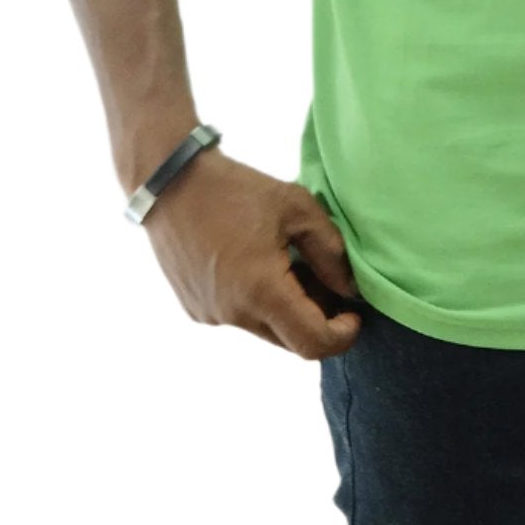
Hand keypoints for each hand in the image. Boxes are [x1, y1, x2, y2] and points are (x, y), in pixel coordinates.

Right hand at [142, 148, 363, 359]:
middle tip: (328, 282)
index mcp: (261, 290)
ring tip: (292, 265)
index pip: (312, 343)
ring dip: (287, 310)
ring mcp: (210, 314)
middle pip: (290, 340)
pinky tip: (258, 264)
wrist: (170, 182)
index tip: (355, 313)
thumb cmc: (236, 189)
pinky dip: (258, 303)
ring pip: (265, 329)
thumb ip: (330, 252)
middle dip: (318, 319)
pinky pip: (239, 317)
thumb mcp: (297, 208)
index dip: (342, 336)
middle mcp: (233, 313)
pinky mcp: (195, 308)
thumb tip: (350, 288)